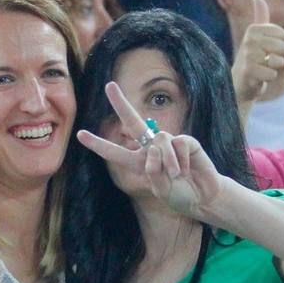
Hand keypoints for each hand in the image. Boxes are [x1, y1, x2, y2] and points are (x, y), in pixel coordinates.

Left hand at [76, 81, 223, 217]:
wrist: (203, 196)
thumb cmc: (180, 194)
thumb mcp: (161, 190)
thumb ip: (154, 172)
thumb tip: (154, 146)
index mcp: (139, 162)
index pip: (115, 152)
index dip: (98, 144)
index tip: (80, 135)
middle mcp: (151, 148)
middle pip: (133, 122)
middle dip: (120, 103)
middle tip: (109, 85)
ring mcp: (169, 142)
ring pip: (159, 142)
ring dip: (167, 162)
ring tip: (177, 175)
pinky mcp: (186, 141)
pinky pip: (178, 144)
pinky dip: (180, 159)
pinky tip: (187, 168)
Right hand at [229, 0, 283, 109]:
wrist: (239, 81)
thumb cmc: (251, 57)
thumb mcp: (255, 36)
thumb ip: (260, 17)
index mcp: (253, 29)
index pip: (282, 35)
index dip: (279, 44)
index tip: (265, 48)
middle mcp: (249, 40)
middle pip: (283, 47)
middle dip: (277, 57)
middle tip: (264, 60)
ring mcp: (248, 55)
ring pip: (278, 61)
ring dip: (273, 68)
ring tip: (261, 68)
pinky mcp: (249, 71)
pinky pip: (272, 74)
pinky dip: (268, 78)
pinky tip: (258, 77)